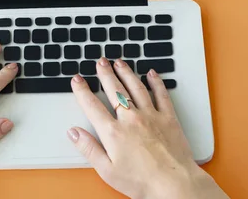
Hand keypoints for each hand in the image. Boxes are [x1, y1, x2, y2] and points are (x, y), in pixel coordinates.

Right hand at [68, 57, 227, 198]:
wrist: (174, 185)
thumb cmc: (142, 181)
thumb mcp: (107, 170)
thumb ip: (89, 148)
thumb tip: (73, 133)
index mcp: (113, 132)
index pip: (92, 105)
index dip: (82, 91)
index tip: (77, 80)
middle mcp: (131, 119)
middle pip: (114, 90)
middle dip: (105, 74)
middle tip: (100, 62)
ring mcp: (151, 116)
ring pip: (135, 87)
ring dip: (126, 72)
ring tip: (119, 62)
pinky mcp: (168, 118)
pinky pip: (161, 94)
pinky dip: (156, 82)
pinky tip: (151, 74)